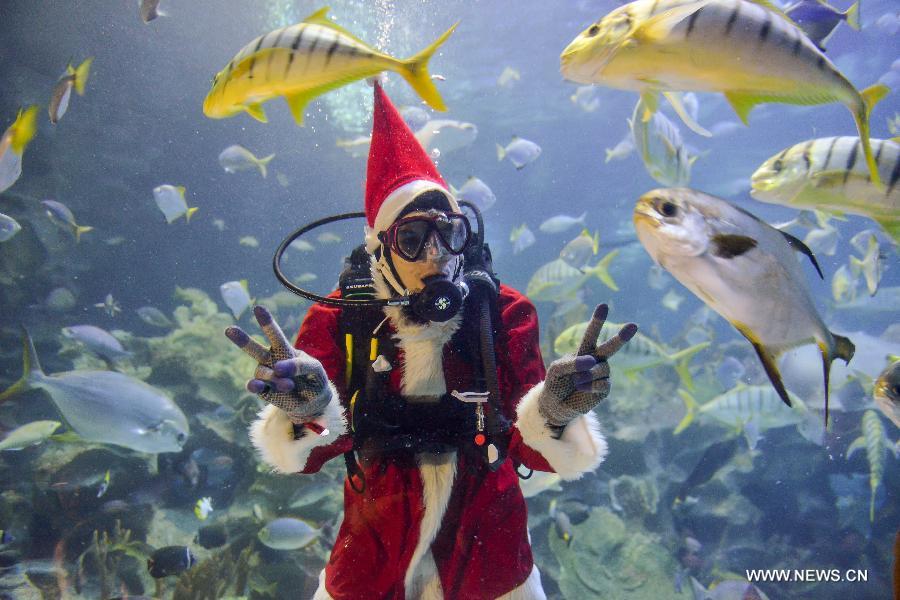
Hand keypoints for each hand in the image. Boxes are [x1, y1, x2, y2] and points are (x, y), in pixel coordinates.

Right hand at [225, 306, 330, 421]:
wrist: (313, 401)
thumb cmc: (314, 379)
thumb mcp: (315, 369)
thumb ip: (300, 365)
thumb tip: (277, 368)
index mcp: (284, 350)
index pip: (274, 334)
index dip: (267, 322)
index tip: (258, 308)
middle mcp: (271, 360)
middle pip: (255, 349)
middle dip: (242, 340)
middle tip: (229, 330)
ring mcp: (266, 375)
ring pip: (262, 371)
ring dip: (275, 378)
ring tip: (290, 385)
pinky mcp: (264, 391)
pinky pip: (255, 386)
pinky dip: (255, 385)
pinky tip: (257, 386)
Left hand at [539, 304, 636, 428]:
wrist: (556, 405)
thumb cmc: (556, 383)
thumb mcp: (556, 370)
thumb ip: (572, 362)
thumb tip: (592, 361)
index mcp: (584, 351)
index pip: (592, 334)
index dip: (597, 320)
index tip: (603, 306)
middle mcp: (596, 360)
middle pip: (611, 347)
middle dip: (622, 337)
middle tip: (634, 326)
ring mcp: (602, 374)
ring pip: (602, 369)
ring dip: (587, 375)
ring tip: (576, 381)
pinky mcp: (605, 389)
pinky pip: (603, 383)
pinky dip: (591, 385)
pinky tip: (582, 388)